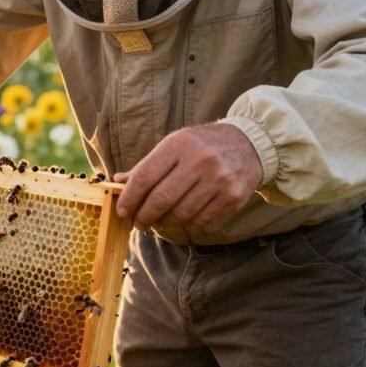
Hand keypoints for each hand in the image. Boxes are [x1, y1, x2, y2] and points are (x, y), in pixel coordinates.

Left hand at [114, 124, 262, 229]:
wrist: (249, 144)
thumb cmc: (201, 147)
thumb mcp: (173, 146)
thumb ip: (145, 167)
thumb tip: (116, 183)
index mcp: (178, 144)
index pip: (144, 177)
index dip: (129, 199)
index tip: (123, 211)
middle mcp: (199, 160)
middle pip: (160, 199)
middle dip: (143, 216)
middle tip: (138, 223)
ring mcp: (218, 178)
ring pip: (180, 213)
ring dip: (164, 222)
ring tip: (159, 219)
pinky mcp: (232, 195)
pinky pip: (200, 219)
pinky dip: (187, 222)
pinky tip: (183, 215)